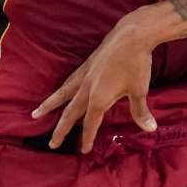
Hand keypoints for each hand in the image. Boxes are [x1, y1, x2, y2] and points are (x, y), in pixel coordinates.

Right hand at [31, 10, 158, 152]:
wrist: (131, 36)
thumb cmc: (136, 64)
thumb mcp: (140, 90)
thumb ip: (140, 112)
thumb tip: (151, 129)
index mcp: (98, 99)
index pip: (90, 124)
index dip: (87, 138)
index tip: (83, 150)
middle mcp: (86, 89)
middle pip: (70, 114)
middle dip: (61, 130)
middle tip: (52, 144)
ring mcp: (84, 76)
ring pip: (62, 95)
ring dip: (50, 106)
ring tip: (36, 114)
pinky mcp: (86, 65)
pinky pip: (68, 82)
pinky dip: (61, 90)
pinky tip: (62, 90)